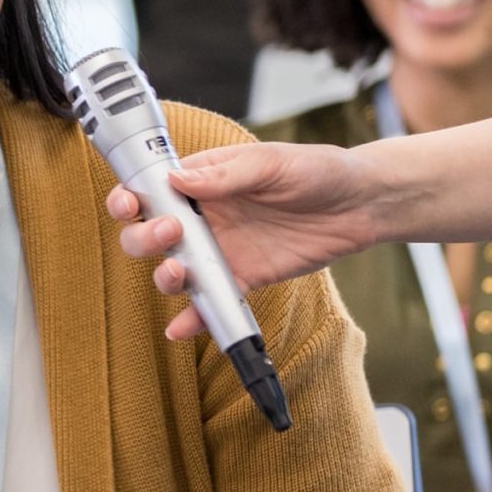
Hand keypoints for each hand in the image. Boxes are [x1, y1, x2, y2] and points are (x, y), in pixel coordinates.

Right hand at [107, 140, 380, 339]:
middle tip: (170, 233)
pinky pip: (210, 302)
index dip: (130, 198)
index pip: (151, 188)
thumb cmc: (318, 171)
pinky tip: (181, 328)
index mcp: (204, 180)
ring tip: (178, 273)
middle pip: (149, 233)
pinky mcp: (242, 279)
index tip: (129, 204)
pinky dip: (194, 318)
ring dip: (164, 275)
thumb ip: (226, 173)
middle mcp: (204, 217)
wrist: (361, 206)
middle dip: (145, 237)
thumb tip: (177, 179)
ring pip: (172, 269)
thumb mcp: (272, 162)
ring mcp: (220, 251)